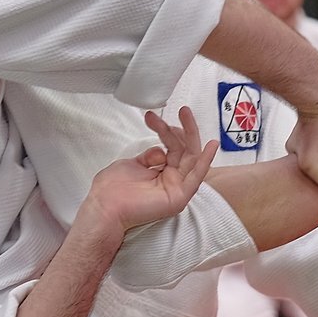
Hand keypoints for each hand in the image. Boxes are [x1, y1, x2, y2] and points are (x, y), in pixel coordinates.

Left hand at [83, 106, 218, 232]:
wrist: (104, 206)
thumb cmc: (112, 189)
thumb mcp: (132, 164)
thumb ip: (149, 156)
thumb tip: (161, 151)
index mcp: (160, 173)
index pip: (172, 148)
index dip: (167, 131)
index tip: (153, 118)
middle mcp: (171, 180)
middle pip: (184, 150)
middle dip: (182, 128)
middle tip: (181, 109)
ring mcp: (176, 188)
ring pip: (191, 158)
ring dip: (191, 134)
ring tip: (186, 114)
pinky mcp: (179, 197)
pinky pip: (197, 177)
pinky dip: (206, 161)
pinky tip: (212, 145)